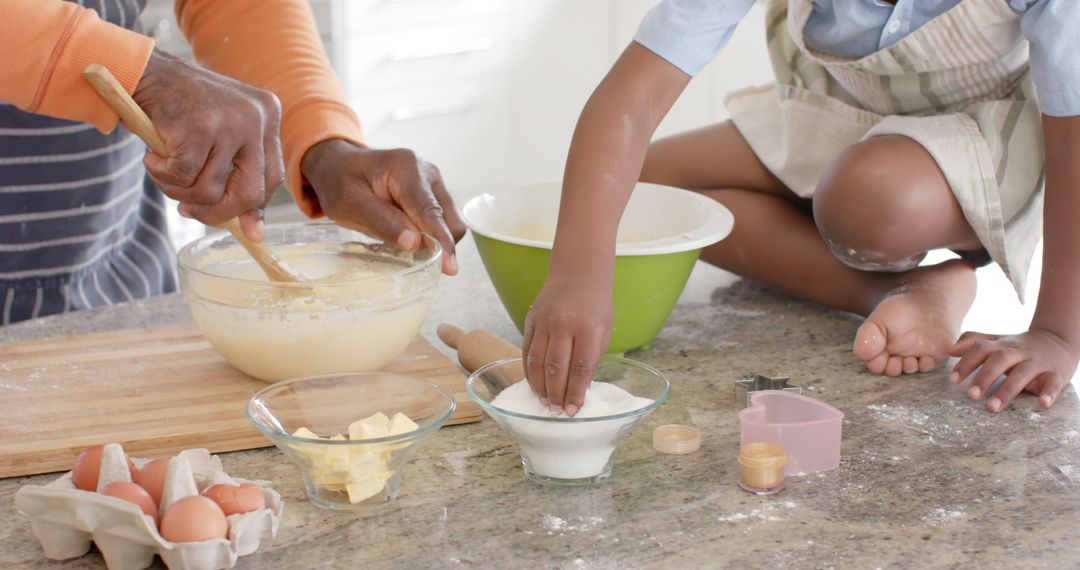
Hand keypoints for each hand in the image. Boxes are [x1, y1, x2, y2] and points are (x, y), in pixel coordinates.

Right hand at [134, 49, 283, 239]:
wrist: (145, 72)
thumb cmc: (184, 109)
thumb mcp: (223, 135)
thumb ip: (240, 175)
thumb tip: (255, 234)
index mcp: (269, 116)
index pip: (273, 178)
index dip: (254, 207)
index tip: (240, 225)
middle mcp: (256, 118)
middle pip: (251, 193)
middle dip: (219, 212)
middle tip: (190, 211)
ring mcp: (229, 122)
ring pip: (210, 190)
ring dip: (180, 191)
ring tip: (163, 170)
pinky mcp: (198, 128)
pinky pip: (183, 178)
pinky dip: (162, 176)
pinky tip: (153, 158)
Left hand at [301, 139, 465, 274]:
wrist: (339, 164)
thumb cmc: (339, 180)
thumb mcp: (348, 202)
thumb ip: (382, 221)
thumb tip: (414, 243)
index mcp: (406, 168)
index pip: (429, 211)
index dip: (440, 241)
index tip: (449, 268)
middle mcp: (427, 172)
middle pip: (449, 218)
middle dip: (441, 245)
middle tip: (418, 264)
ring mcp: (434, 183)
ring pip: (451, 222)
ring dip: (437, 242)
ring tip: (408, 250)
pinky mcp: (434, 194)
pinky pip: (443, 221)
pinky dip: (432, 236)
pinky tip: (410, 239)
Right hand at [522, 272, 612, 415]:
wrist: (578, 274)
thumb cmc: (596, 306)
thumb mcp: (604, 331)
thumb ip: (591, 358)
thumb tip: (578, 389)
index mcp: (589, 329)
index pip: (581, 367)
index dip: (576, 392)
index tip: (573, 410)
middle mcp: (565, 325)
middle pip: (556, 367)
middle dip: (556, 394)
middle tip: (556, 411)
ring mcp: (545, 322)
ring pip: (538, 361)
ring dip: (540, 386)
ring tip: (544, 402)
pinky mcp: (531, 320)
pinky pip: (527, 350)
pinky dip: (529, 371)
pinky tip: (535, 384)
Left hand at [948, 328, 1076, 411]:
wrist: (1057, 341)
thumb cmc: (1017, 347)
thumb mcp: (995, 341)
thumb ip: (972, 342)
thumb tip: (949, 350)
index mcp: (1000, 345)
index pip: (980, 349)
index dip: (966, 364)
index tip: (953, 380)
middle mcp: (1018, 352)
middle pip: (1000, 360)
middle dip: (985, 377)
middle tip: (971, 396)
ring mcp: (1037, 362)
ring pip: (1023, 373)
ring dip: (1007, 390)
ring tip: (992, 407)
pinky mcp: (1055, 374)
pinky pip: (1053, 382)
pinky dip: (1049, 392)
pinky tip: (1043, 404)